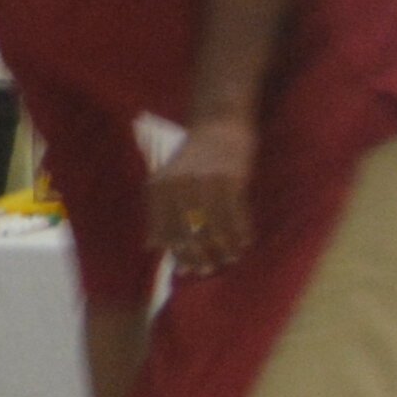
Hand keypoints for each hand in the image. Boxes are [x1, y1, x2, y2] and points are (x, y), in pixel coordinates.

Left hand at [149, 116, 258, 281]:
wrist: (218, 126)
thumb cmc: (192, 159)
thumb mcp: (166, 181)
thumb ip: (157, 212)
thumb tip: (151, 246)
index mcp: (158, 188)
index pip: (164, 229)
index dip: (174, 253)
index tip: (184, 271)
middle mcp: (178, 186)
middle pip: (187, 231)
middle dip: (197, 255)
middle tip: (207, 270)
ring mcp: (205, 182)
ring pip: (213, 226)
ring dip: (223, 247)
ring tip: (229, 259)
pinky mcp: (231, 179)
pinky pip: (236, 214)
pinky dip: (241, 231)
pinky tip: (245, 242)